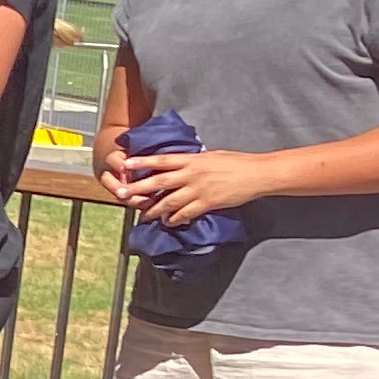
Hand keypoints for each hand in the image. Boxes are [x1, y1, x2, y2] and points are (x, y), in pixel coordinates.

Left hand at [110, 140, 262, 226]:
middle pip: (158, 182)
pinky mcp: (207, 203)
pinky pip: (186, 213)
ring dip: (153, 209)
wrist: (257, 174)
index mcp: (192, 159)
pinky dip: (174, 219)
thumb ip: (192, 160)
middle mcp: (192, 173)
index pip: (161, 160)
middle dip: (137, 189)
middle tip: (120, 194)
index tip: (124, 163)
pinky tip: (168, 222)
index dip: (141, 161)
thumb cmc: (236, 162)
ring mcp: (198, 189)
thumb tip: (178, 163)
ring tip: (144, 215)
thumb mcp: (210, 156)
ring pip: (169, 201)